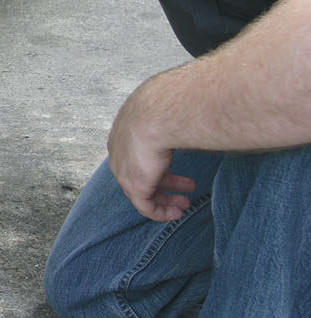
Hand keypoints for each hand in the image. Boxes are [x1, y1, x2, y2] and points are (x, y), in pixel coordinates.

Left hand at [107, 85, 195, 221]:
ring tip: (185, 204)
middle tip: (187, 187)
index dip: (161, 161)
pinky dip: (162, 212)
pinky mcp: (133, 186)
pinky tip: (177, 213)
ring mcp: (124, 170)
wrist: (155, 115)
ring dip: (166, 200)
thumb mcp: (168, 107)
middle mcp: (120, 152)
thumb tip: (196, 107)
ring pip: (143, 192)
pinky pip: (146, 207)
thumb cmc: (167, 104)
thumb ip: (175, 114)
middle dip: (166, 183)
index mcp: (125, 131)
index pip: (140, 152)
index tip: (180, 167)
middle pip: (142, 173)